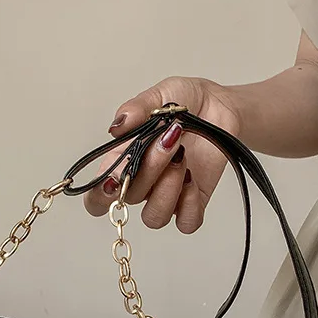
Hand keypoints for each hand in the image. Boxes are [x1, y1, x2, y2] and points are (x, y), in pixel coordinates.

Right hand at [84, 77, 240, 233]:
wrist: (220, 106)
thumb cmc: (185, 102)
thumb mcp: (160, 95)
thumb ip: (137, 109)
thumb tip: (117, 126)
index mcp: (123, 162)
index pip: (97, 198)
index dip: (99, 197)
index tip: (113, 178)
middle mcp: (142, 185)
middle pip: (129, 198)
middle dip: (148, 169)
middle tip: (167, 138)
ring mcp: (166, 196)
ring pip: (154, 217)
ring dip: (167, 189)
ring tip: (182, 157)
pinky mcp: (193, 203)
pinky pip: (186, 223)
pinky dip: (190, 205)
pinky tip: (193, 178)